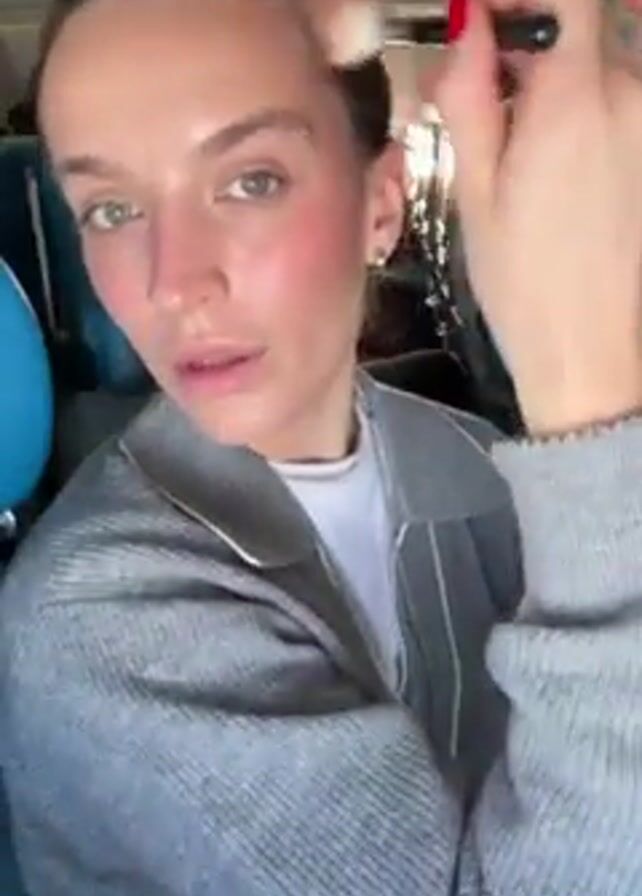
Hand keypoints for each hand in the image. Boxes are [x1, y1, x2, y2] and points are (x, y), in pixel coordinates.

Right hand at [434, 0, 641, 434]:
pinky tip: (548, 163)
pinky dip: (579, 108)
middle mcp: (630, 96)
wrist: (588, 349)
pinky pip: (618, 101)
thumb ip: (468, 98)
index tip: (481, 24)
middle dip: (525, 43)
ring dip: (552, 80)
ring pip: (600, 65)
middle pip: (581, 27)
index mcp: (574, 100)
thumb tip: (465, 24)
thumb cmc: (521, 282)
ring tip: (512, 141)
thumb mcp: (474, 192)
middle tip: (477, 91)